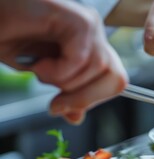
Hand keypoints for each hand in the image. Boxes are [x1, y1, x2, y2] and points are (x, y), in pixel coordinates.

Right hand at [0, 0, 127, 124]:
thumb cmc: (10, 34)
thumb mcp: (42, 73)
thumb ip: (66, 93)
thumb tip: (77, 118)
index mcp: (92, 46)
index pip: (116, 81)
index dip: (93, 100)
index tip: (61, 107)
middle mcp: (95, 34)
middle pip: (117, 78)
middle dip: (85, 98)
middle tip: (56, 104)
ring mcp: (89, 24)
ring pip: (100, 69)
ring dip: (64, 81)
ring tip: (41, 69)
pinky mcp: (78, 20)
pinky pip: (81, 58)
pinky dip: (58, 70)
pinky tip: (40, 63)